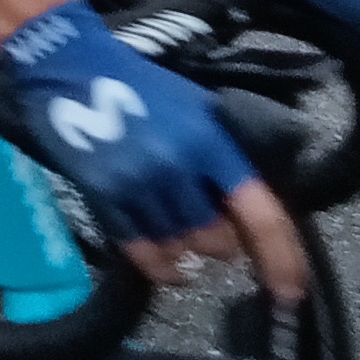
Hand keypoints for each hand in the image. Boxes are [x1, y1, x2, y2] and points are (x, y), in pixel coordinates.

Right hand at [0, 0, 303, 296]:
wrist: (69, 65)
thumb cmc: (141, 84)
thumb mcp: (198, 110)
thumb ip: (224, 159)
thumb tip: (247, 214)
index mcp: (211, 143)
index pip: (261, 216)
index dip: (281, 260)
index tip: (289, 294)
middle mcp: (177, 168)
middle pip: (217, 241)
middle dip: (220, 242)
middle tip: (209, 224)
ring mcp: (137, 185)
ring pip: (180, 249)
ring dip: (186, 250)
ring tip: (176, 228)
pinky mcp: (103, 196)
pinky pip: (141, 252)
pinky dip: (159, 265)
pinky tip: (166, 262)